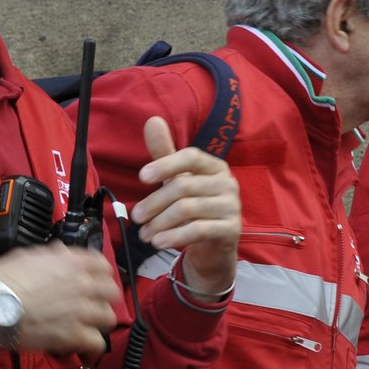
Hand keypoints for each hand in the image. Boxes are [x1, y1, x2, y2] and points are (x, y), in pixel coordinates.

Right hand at [0, 242, 117, 355]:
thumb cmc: (1, 282)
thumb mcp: (27, 256)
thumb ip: (51, 256)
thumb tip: (61, 254)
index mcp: (71, 263)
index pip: (103, 265)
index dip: (100, 273)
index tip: (95, 280)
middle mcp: (82, 285)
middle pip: (112, 292)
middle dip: (103, 298)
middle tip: (92, 304)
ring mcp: (81, 311)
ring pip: (109, 318)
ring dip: (98, 322)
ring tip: (86, 325)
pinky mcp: (74, 335)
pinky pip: (97, 343)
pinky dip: (90, 345)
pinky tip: (80, 343)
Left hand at [132, 116, 240, 298]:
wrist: (214, 248)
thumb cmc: (194, 208)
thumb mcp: (177, 180)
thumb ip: (164, 154)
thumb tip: (152, 120)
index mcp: (215, 167)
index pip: (192, 156)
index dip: (166, 164)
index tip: (142, 177)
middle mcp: (228, 183)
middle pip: (184, 186)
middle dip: (155, 203)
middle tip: (136, 217)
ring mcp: (232, 207)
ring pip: (188, 209)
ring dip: (160, 223)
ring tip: (144, 234)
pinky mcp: (232, 229)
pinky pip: (198, 230)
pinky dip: (174, 236)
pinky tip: (158, 242)